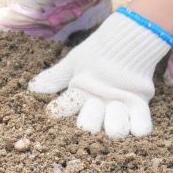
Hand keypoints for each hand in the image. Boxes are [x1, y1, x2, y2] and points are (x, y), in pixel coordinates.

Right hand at [28, 10, 172, 137]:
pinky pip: (141, 128)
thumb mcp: (74, 62)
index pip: (63, 111)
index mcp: (78, 99)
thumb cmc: (96, 52)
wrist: (124, 42)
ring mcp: (118, 111)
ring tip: (117, 103)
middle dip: (91, 119)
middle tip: (94, 102)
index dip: (60, 111)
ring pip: (116, 131)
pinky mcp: (139, 108)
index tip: (58, 108)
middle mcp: (97, 110)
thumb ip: (55, 77)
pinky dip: (139, 125)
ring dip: (115, 120)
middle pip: (90, 129)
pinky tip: (133, 110)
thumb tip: (32, 89)